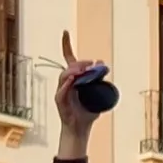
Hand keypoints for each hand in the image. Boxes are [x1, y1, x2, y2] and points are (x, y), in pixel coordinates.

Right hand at [54, 30, 105, 157]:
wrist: (81, 130)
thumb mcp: (97, 93)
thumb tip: (102, 63)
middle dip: (79, 63)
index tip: (65, 32)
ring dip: (74, 71)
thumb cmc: (87, 112)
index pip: (68, 59)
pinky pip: (61, 91)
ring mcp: (61, 92)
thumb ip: (100, 79)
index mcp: (73, 79)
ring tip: (84, 70)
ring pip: (64, 76)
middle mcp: (65, 83)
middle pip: (68, 67)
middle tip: (91, 64)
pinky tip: (73, 80)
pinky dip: (67, 84)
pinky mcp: (60, 102)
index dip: (66, 45)